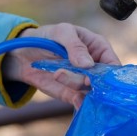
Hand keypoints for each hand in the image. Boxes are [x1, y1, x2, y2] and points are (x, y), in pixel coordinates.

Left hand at [1, 24, 119, 108]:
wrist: (23, 52)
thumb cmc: (48, 36)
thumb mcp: (62, 32)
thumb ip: (75, 46)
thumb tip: (88, 65)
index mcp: (99, 49)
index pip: (113, 65)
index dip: (109, 74)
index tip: (96, 76)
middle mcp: (95, 68)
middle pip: (103, 82)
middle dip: (93, 83)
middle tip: (82, 80)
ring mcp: (83, 82)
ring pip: (90, 92)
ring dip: (75, 86)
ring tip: (57, 74)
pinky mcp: (71, 93)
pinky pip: (79, 101)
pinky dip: (78, 103)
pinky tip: (74, 100)